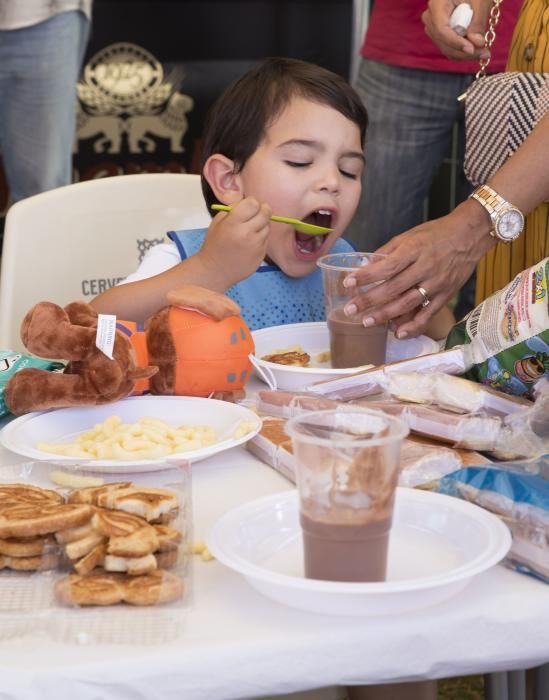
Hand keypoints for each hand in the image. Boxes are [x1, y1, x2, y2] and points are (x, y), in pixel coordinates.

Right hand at [198, 198, 270, 288]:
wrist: (215, 271)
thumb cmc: (215, 244)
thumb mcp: (218, 222)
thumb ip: (233, 209)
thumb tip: (250, 202)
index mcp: (233, 223)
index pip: (253, 203)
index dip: (252, 202)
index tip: (248, 206)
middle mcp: (247, 234)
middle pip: (266, 212)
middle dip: (262, 210)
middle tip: (256, 213)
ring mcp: (256, 245)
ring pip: (268, 226)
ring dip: (261, 225)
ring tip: (249, 231)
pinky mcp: (261, 255)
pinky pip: (266, 239)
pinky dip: (261, 238)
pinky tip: (249, 243)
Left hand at [342, 201, 493, 337]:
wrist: (470, 234)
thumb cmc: (436, 233)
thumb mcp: (409, 235)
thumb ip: (387, 251)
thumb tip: (366, 265)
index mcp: (414, 250)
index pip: (386, 266)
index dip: (366, 276)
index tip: (348, 283)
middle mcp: (425, 268)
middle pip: (393, 288)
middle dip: (369, 300)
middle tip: (350, 310)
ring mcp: (436, 283)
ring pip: (407, 303)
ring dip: (385, 315)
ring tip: (366, 322)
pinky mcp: (446, 295)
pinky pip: (428, 314)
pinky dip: (413, 326)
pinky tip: (397, 333)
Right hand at [422, 0, 491, 60]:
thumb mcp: (479, 1)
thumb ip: (478, 21)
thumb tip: (477, 43)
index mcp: (437, 5)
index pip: (441, 30)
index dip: (456, 42)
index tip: (472, 49)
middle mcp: (430, 18)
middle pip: (443, 43)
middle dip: (464, 52)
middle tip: (484, 53)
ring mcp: (432, 27)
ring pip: (446, 49)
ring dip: (464, 53)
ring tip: (483, 51)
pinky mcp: (439, 34)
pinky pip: (449, 47)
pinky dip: (462, 51)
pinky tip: (477, 49)